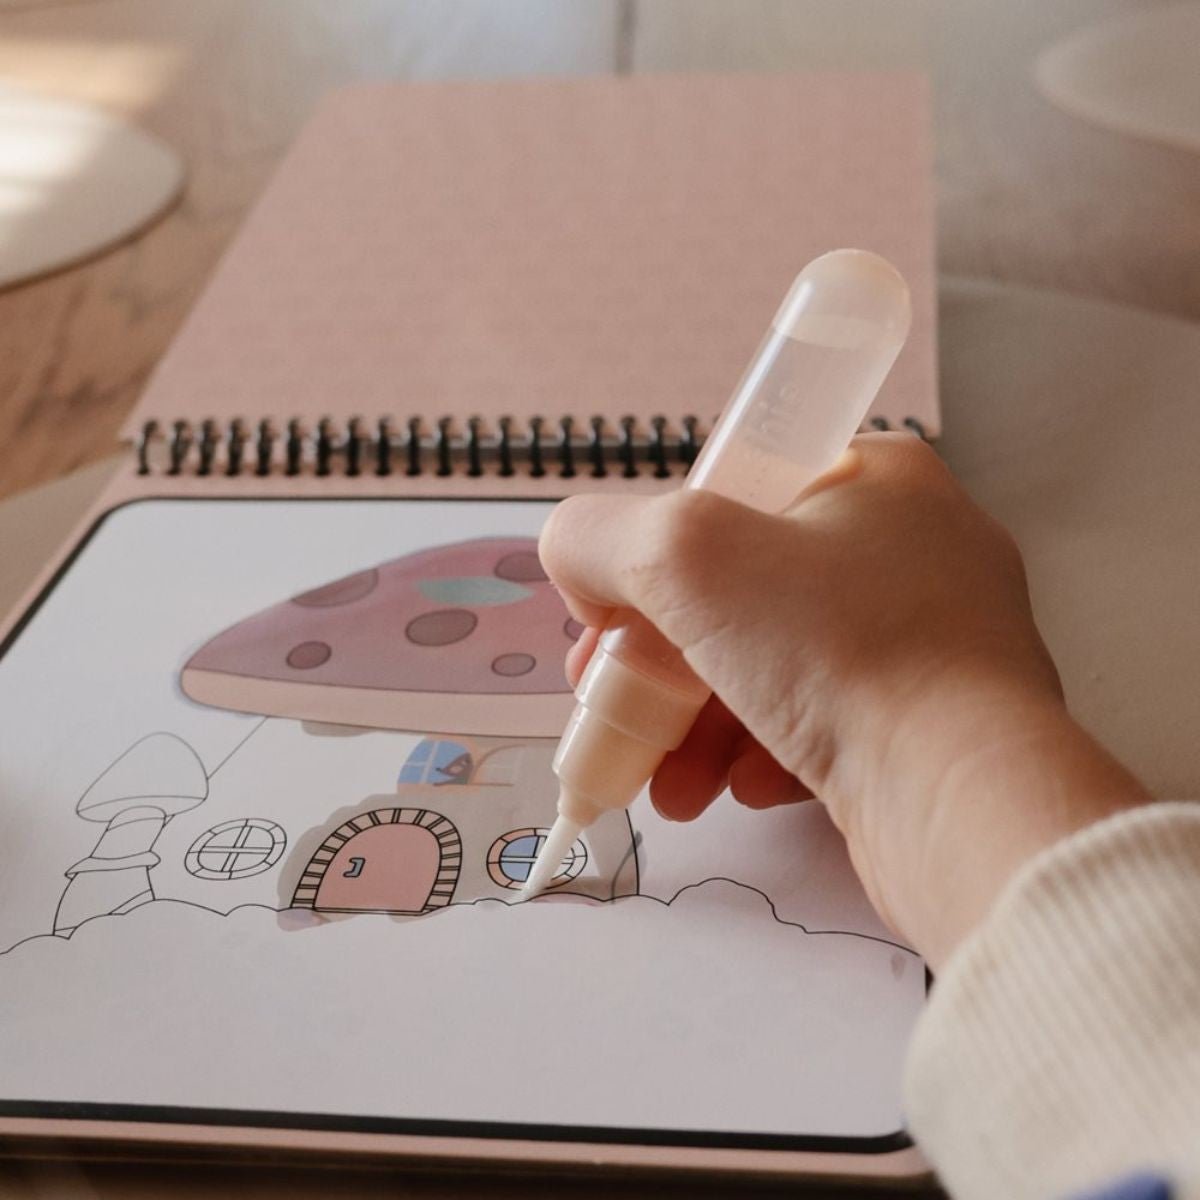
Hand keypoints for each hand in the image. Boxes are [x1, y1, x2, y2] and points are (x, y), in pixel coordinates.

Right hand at [539, 433, 1151, 966]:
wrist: (963, 799)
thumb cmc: (835, 650)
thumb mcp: (680, 556)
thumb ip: (594, 536)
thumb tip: (577, 567)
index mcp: (874, 478)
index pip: (727, 504)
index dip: (651, 568)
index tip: (609, 635)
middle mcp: (914, 548)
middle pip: (742, 595)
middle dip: (663, 667)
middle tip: (621, 712)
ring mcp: (936, 639)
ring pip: (775, 668)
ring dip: (701, 726)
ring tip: (672, 783)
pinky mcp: (939, 720)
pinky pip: (824, 720)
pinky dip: (765, 754)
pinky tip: (742, 791)